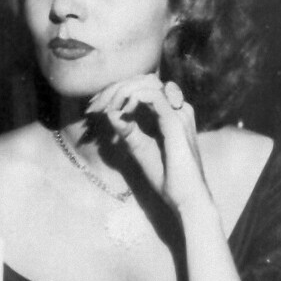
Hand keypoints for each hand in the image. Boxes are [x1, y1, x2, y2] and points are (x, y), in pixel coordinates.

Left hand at [86, 77, 210, 214]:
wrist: (186, 199)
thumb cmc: (168, 179)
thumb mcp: (140, 149)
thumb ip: (128, 130)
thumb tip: (111, 112)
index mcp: (172, 115)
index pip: (144, 88)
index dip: (117, 92)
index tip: (95, 108)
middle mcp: (178, 109)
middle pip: (144, 81)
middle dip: (114, 89)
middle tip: (93, 107)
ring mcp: (179, 113)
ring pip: (147, 83)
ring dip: (121, 91)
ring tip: (104, 108)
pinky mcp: (176, 122)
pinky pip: (153, 96)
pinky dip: (133, 98)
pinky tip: (119, 111)